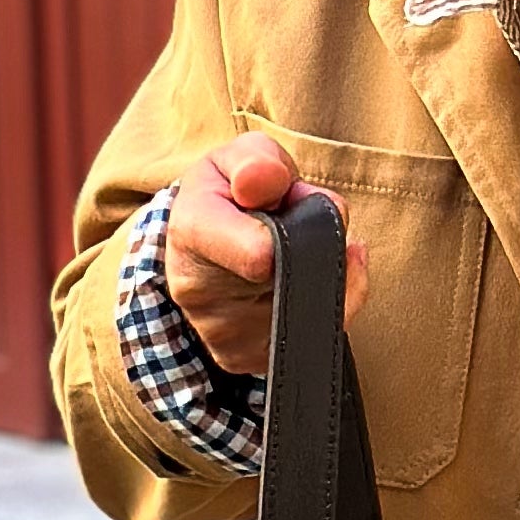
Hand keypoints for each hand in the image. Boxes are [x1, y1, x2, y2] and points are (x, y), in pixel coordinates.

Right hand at [163, 137, 370, 378]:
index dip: (299, 227)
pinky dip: (326, 306)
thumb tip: (266, 182)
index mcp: (193, 232)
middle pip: (298, 277)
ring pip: (314, 308)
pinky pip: (318, 336)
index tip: (295, 205)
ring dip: (323, 274)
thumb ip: (257, 160)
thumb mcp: (236, 159)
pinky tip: (305, 282)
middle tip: (295, 220)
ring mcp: (223, 334)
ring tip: (293, 251)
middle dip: (315, 243)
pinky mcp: (248, 360)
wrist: (199, 247)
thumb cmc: (225, 196)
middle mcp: (199, 292)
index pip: (261, 251)